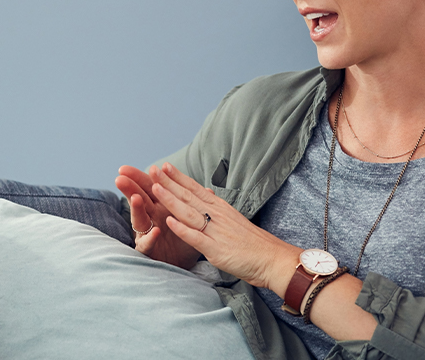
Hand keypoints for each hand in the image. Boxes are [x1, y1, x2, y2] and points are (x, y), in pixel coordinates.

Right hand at [115, 165, 200, 268]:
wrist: (183, 265)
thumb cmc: (184, 242)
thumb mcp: (190, 222)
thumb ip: (194, 205)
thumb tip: (207, 190)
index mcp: (160, 209)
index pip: (152, 189)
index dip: (148, 177)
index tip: (146, 165)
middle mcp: (150, 219)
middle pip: (139, 199)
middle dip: (130, 187)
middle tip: (121, 176)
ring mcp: (147, 235)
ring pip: (139, 220)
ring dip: (137, 208)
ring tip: (136, 198)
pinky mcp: (148, 251)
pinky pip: (147, 244)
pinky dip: (151, 238)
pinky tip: (155, 232)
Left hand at [147, 163, 299, 291]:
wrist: (272, 258)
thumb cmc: (252, 242)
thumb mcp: (233, 219)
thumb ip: (217, 208)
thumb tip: (205, 194)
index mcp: (220, 208)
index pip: (195, 189)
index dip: (179, 178)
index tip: (164, 166)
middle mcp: (217, 216)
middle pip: (188, 196)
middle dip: (169, 183)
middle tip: (152, 169)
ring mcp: (216, 232)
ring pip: (189, 213)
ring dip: (171, 200)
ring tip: (156, 189)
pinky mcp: (216, 249)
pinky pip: (196, 237)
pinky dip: (183, 229)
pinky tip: (170, 222)